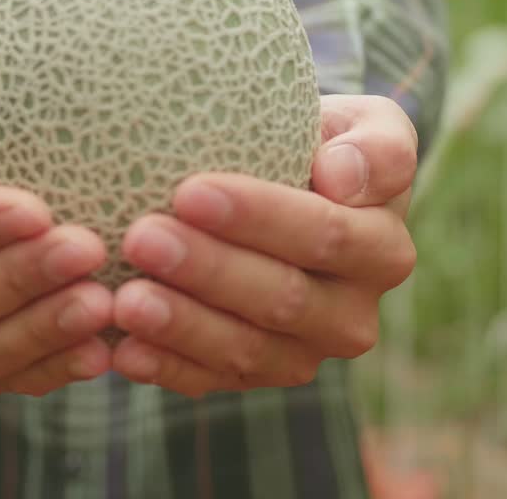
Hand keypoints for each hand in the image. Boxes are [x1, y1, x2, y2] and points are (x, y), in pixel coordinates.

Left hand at [110, 95, 418, 396]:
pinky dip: (165, 367)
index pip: (324, 234)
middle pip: (280, 299)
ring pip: (245, 349)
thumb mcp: (364, 125)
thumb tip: (341, 177)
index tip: (190, 191)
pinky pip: (210, 381)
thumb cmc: (319, 145)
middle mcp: (352, 314)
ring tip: (125, 299)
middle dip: (207, 270)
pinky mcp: (255, 377)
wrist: (292, 190)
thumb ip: (374, 146)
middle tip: (141, 239)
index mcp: (382, 249)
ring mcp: (304, 353)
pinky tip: (123, 349)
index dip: (259, 217)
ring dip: (181, 326)